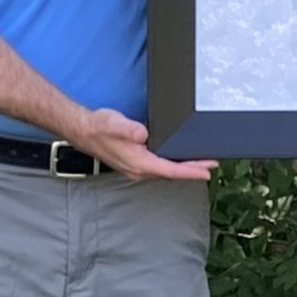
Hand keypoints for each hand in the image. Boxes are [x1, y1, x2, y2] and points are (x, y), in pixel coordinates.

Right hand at [71, 108, 216, 180]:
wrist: (84, 130)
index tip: (206, 171)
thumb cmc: (99, 128)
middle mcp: (139, 169)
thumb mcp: (114, 124)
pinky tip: (180, 159)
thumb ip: (129, 130)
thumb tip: (143, 134)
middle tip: (212, 165)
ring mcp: (137, 168)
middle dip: (193, 170)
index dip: (190, 171)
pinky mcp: (136, 162)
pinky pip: (160, 167)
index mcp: (138, 162)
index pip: (170, 170)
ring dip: (184, 168)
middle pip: (172, 173)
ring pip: (167, 171)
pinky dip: (174, 164)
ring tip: (202, 164)